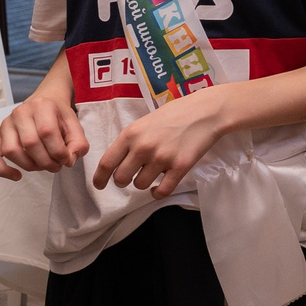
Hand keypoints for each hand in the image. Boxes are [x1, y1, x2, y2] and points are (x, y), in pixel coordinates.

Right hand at [0, 93, 87, 178]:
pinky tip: (17, 176)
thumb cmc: (58, 115)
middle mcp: (20, 112)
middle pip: (29, 143)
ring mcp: (6, 123)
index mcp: (41, 106)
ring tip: (42, 166)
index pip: (47, 132)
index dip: (58, 152)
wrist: (45, 102)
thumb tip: (69, 160)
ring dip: (29, 166)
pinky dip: (2, 170)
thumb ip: (78, 143)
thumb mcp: (75, 125)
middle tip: (56, 166)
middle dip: (46, 161)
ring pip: (11, 151)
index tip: (66, 160)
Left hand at [93, 88, 234, 198]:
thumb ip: (130, 141)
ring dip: (144, 183)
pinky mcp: (180, 167)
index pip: (107, 163)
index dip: (100, 178)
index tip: (100, 185)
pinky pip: (161, 191)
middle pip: (121, 179)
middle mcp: (143, 147)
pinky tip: (160, 187)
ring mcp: (161, 158)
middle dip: (124, 181)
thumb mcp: (144, 122)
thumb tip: (118, 162)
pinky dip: (158, 193)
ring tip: (153, 173)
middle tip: (133, 175)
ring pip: (140, 185)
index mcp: (131, 134)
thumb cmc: (175, 114)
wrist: (206, 112)